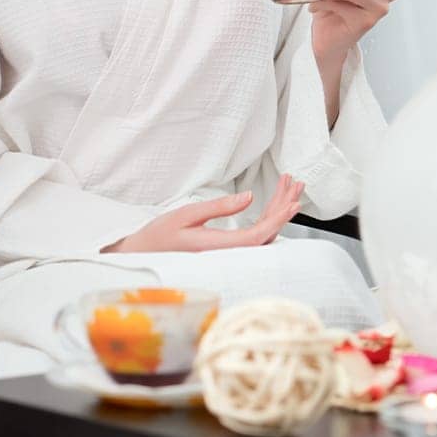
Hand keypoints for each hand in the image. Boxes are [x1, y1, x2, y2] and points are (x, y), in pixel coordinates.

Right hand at [102, 175, 305, 253]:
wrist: (141, 254)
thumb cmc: (159, 235)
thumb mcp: (186, 215)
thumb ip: (219, 207)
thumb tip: (249, 197)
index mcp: (217, 248)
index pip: (257, 236)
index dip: (277, 220)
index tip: (292, 202)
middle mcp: (227, 254)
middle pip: (265, 234)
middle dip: (283, 206)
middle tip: (295, 182)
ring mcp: (227, 254)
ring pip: (262, 234)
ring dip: (277, 210)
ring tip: (289, 186)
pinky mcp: (226, 250)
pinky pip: (253, 235)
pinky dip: (266, 216)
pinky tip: (273, 202)